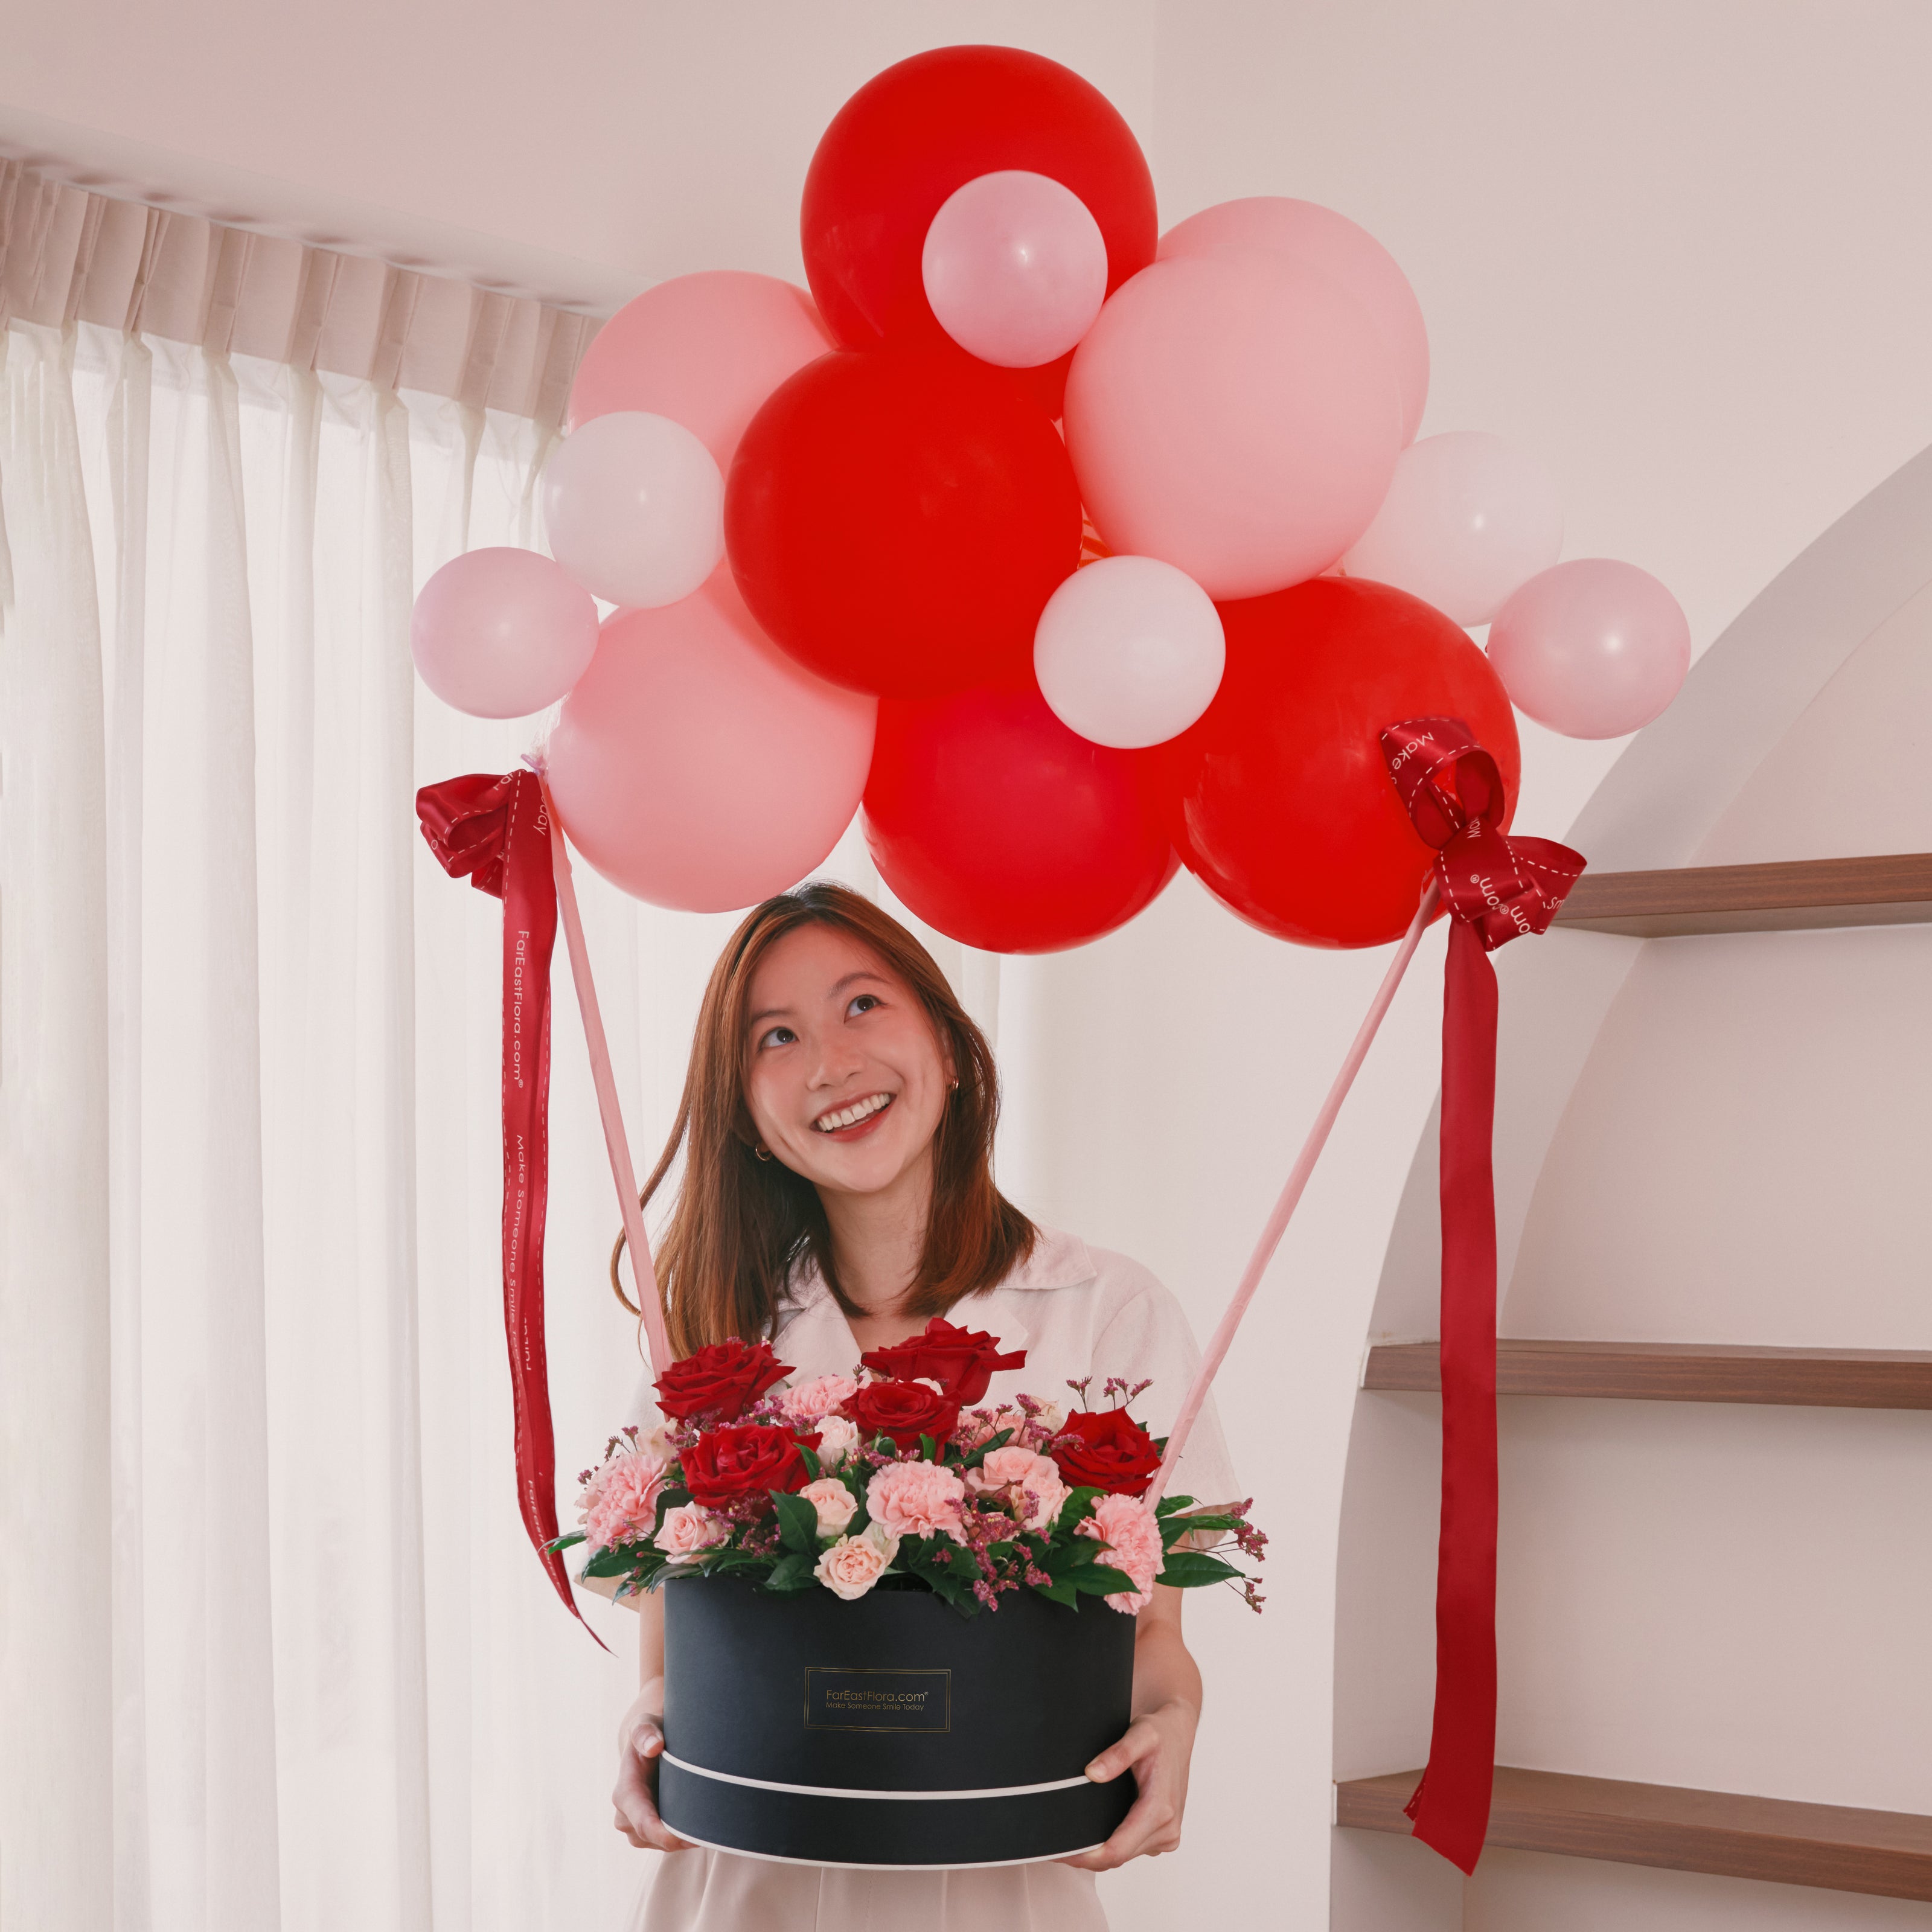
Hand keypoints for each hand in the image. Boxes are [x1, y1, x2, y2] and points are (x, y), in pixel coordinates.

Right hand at [613, 1690, 693, 1853]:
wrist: (646, 1746)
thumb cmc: (649, 1734)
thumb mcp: (645, 1725)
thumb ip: (645, 1732)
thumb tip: (653, 1746)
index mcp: (625, 1792)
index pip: (643, 1822)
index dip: (663, 1834)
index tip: (689, 1837)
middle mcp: (625, 1815)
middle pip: (654, 1838)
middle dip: (680, 1837)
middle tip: (711, 1829)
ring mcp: (634, 1828)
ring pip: (661, 1845)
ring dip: (681, 1838)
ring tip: (706, 1822)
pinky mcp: (646, 1835)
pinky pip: (665, 1844)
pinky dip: (681, 1837)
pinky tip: (698, 1823)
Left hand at [1060, 1696, 1197, 1870]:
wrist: (1178, 1735)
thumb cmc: (1160, 1733)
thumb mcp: (1140, 1734)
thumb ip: (1117, 1754)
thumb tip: (1091, 1774)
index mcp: (1160, 1809)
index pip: (1117, 1850)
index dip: (1087, 1857)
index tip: (1062, 1852)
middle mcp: (1167, 1828)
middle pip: (1118, 1858)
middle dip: (1086, 1857)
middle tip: (1055, 1847)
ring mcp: (1167, 1834)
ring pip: (1124, 1857)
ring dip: (1098, 1854)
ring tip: (1069, 1840)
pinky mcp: (1164, 1834)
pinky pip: (1132, 1850)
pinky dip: (1112, 1847)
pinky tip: (1093, 1835)